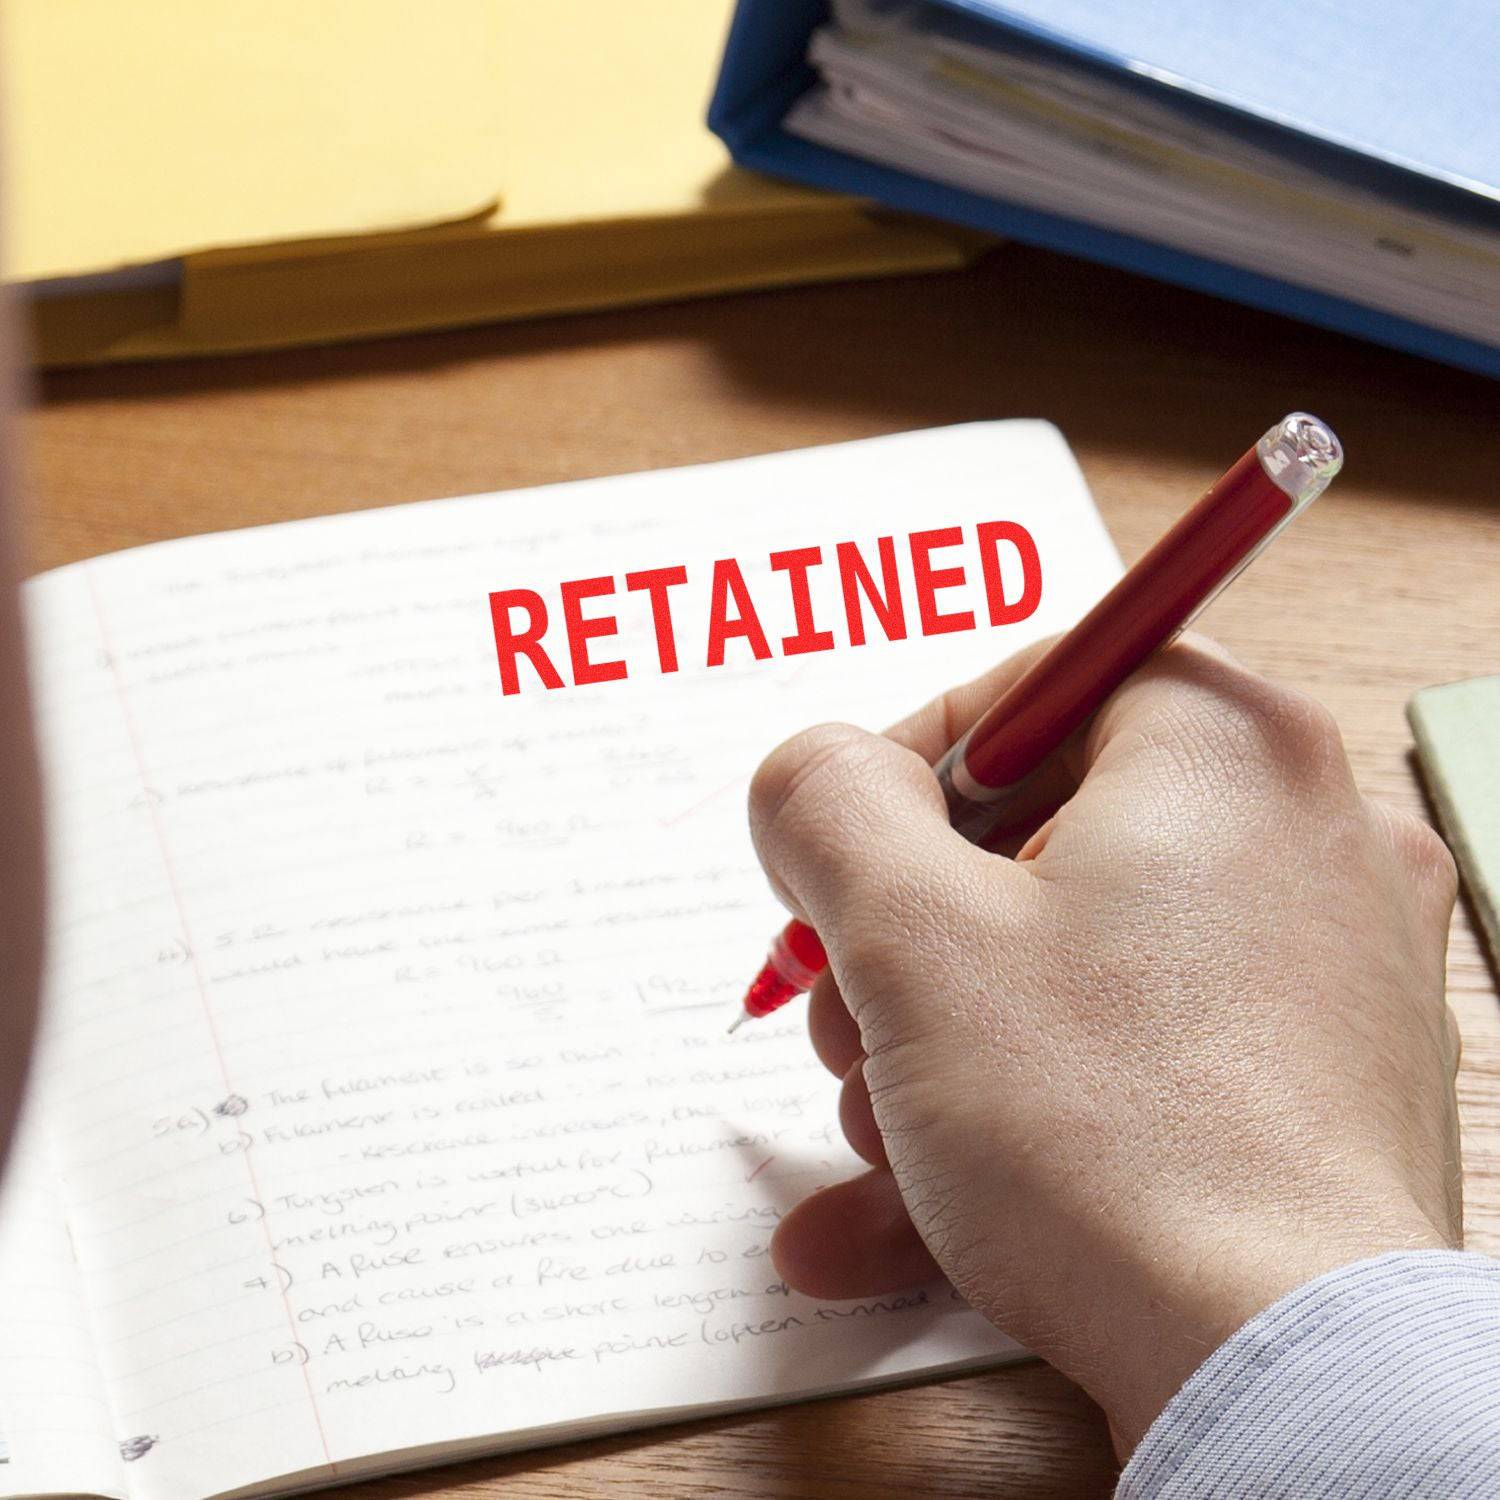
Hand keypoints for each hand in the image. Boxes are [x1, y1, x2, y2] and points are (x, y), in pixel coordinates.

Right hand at [748, 636, 1461, 1454]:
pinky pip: (1130, 1064)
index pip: (1027, 689)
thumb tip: (814, 776)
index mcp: (1225, 747)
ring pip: (1072, 968)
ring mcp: (1321, 966)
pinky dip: (1016, 1119)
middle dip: (904, 942)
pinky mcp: (1314, 1082)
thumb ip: (823, 803)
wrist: (1283, 1373)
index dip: (898, 774)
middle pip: (1038, 840)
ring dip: (938, 1047)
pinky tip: (892, 1219)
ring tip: (875, 1138)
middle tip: (844, 1015)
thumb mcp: (907, 934)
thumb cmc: (1112, 1134)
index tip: (834, 868)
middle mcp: (1300, 834)